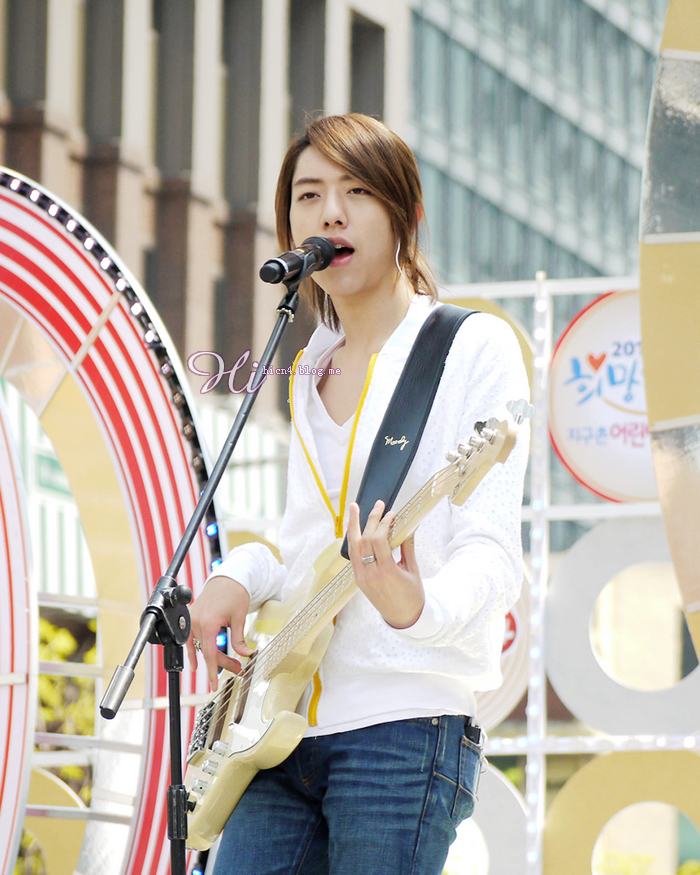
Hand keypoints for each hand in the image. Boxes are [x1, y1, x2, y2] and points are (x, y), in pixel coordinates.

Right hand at [186, 577, 253, 690]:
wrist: (227, 577)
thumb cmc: (234, 593)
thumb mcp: (240, 617)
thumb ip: (239, 639)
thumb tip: (246, 655)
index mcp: (208, 623)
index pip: (209, 654)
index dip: (213, 671)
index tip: (214, 685)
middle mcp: (197, 622)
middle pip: (207, 652)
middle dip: (222, 663)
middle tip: (238, 670)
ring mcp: (192, 620)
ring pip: (200, 647)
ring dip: (213, 658)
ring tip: (228, 665)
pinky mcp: (192, 618)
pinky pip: (191, 639)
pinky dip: (193, 651)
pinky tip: (195, 664)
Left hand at [347, 500, 424, 628]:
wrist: (404, 618)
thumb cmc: (412, 596)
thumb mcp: (413, 570)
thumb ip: (408, 546)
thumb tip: (410, 525)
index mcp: (386, 572)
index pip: (378, 540)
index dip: (384, 523)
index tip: (392, 514)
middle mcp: (370, 574)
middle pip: (365, 540)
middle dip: (370, 519)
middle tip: (378, 505)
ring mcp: (361, 577)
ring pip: (353, 547)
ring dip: (354, 526)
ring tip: (354, 509)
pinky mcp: (358, 580)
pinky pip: (354, 556)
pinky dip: (354, 541)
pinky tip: (355, 530)